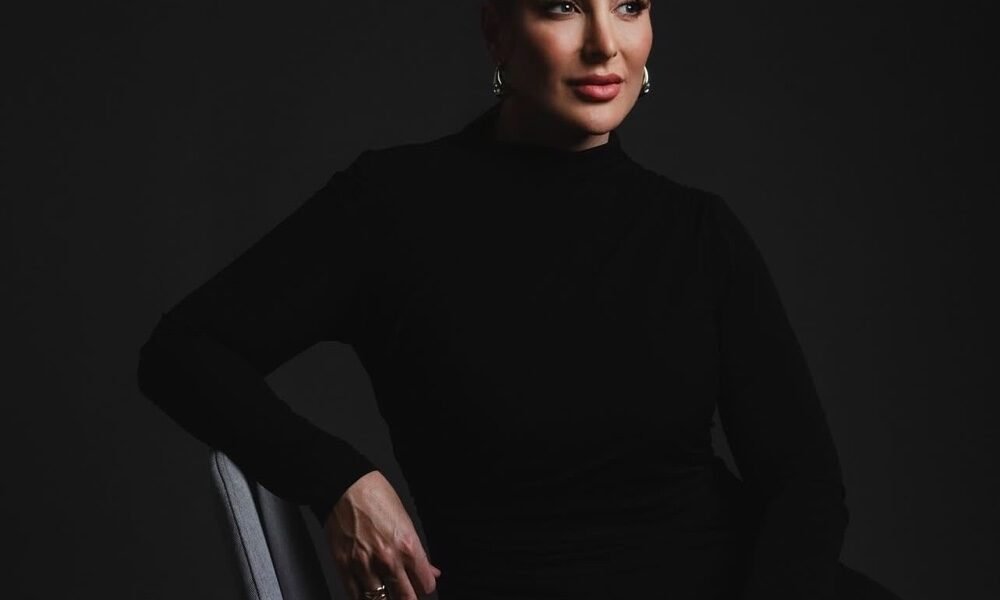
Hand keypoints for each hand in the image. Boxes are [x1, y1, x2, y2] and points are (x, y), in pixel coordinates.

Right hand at [324, 470, 442, 599]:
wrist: (344, 486)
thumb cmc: (375, 496)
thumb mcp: (406, 520)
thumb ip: (418, 551)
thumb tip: (430, 569)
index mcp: (408, 546)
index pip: (425, 584)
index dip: (425, 586)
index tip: (422, 586)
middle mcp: (388, 559)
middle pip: (405, 597)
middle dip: (409, 598)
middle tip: (407, 595)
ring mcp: (365, 565)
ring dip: (386, 599)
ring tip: (388, 595)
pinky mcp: (344, 567)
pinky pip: (356, 595)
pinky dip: (364, 597)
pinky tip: (369, 594)